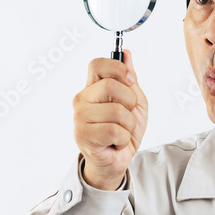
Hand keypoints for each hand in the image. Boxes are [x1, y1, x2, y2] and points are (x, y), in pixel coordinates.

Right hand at [73, 48, 147, 190]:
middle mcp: (82, 99)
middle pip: (111, 85)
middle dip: (130, 102)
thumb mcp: (134, 102)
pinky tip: (115, 142)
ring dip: (128, 125)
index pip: (97, 64)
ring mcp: (80, 117)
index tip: (130, 80)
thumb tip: (127, 54)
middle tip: (127, 115)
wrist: (117, 160)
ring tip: (121, 132)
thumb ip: (130, 79)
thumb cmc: (123, 130)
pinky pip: (115, 130)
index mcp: (93, 87)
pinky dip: (123, 138)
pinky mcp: (83, 135)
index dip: (118, 68)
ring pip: (117, 111)